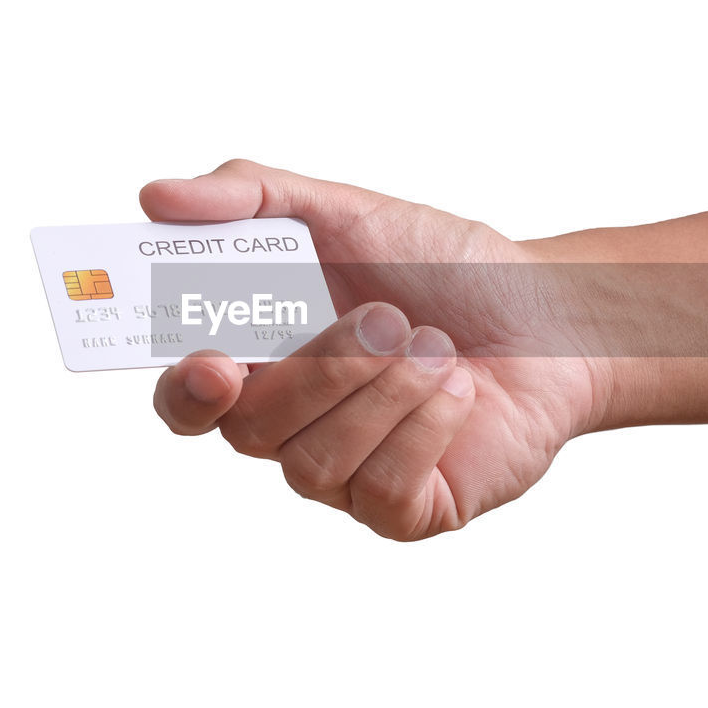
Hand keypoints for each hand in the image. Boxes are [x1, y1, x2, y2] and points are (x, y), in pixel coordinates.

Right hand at [142, 160, 611, 539]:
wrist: (554, 313)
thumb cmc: (446, 268)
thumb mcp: (348, 211)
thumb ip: (252, 197)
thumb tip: (154, 198)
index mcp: (265, 361)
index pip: (186, 399)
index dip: (186, 390)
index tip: (216, 362)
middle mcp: (293, 426)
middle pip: (250, 430)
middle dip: (318, 371)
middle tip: (382, 316)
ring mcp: (346, 476)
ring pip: (313, 464)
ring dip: (381, 391)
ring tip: (436, 345)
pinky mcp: (403, 511)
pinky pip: (382, 490)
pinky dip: (423, 428)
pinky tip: (459, 389)